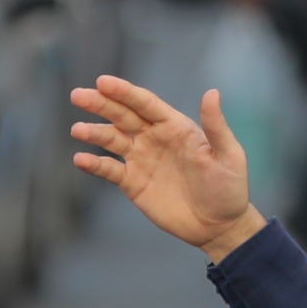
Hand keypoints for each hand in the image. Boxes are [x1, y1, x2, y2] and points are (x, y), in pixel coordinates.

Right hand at [71, 75, 264, 258]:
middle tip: (78, 95)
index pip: (145, 103)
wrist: (219, 225)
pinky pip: (109, 170)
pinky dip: (94, 164)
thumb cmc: (229, 188)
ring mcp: (141, 160)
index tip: (103, 82)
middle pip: (122, 116)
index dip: (124, 92)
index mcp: (175, 126)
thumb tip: (212, 92)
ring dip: (94, 133)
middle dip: (100, 104)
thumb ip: (216, 126)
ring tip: (77, 130)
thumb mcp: (229, 155)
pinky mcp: (133, 183)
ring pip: (112, 140)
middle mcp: (154, 138)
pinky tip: (81, 159)